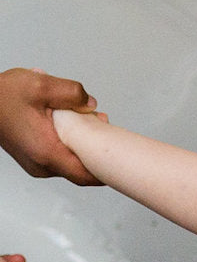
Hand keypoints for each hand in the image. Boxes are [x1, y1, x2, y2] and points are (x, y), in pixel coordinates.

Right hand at [0, 68, 101, 184]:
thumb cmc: (3, 96)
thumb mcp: (40, 85)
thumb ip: (72, 93)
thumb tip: (91, 104)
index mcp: (47, 153)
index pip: (87, 175)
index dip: (107, 170)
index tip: (120, 159)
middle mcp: (42, 165)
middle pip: (81, 171)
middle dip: (97, 153)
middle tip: (103, 127)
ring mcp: (37, 166)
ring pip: (71, 165)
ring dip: (83, 148)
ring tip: (87, 122)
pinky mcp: (34, 161)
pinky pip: (60, 160)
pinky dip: (70, 147)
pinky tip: (71, 128)